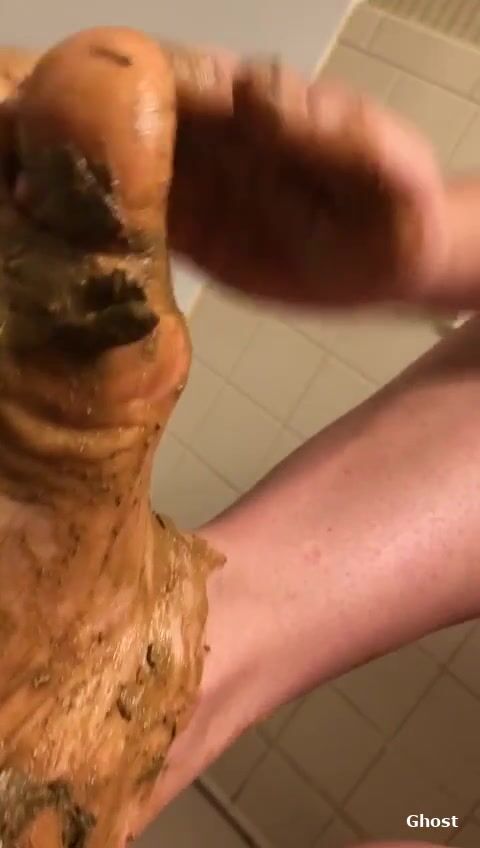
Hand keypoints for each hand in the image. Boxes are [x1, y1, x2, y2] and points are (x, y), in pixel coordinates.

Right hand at [1, 44, 450, 307]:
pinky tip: (59, 238)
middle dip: (70, 120)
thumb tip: (250, 95)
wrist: (395, 262)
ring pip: (124, 173)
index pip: (174, 79)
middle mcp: (212, 142)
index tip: (60, 83)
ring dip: (71, 178)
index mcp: (249, 108)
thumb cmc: (397, 201)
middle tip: (11, 130)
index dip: (120, 77)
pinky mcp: (196, 237)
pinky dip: (100, 232)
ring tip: (16, 187)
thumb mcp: (381, 159)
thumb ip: (322, 125)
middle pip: (130, 119)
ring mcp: (199, 190)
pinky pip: (140, 229)